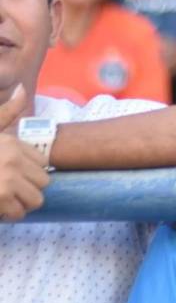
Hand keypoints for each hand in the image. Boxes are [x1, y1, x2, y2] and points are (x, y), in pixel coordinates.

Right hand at [0, 85, 48, 220]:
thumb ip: (7, 112)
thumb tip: (22, 88)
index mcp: (11, 144)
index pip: (42, 163)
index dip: (29, 171)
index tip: (12, 173)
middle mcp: (12, 160)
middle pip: (44, 182)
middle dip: (28, 188)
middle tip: (9, 188)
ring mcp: (6, 181)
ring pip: (36, 200)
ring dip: (21, 203)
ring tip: (4, 198)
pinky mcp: (0, 199)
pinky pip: (19, 213)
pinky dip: (9, 214)